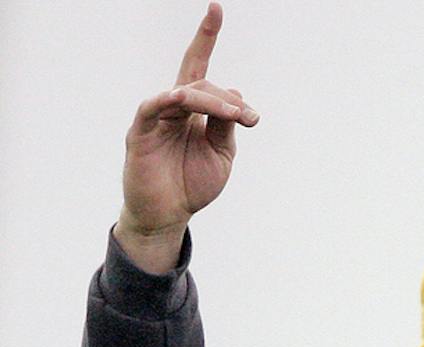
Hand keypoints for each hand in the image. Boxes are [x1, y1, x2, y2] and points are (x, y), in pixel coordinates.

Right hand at [117, 3, 258, 269]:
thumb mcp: (222, 154)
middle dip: (228, 97)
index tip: (216, 7)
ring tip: (235, 116)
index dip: (206, 37)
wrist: (170, 216)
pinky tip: (183, 99)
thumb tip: (236, 93)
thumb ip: (227, 126)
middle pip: (200, 83)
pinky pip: (152, 107)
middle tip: (250, 118)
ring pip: (184, 93)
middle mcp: (174, 108)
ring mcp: (156, 118)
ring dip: (212, 101)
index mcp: (194, 111)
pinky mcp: (140, 132)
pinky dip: (168, 101)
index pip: (199, 67)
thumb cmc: (193, 184)